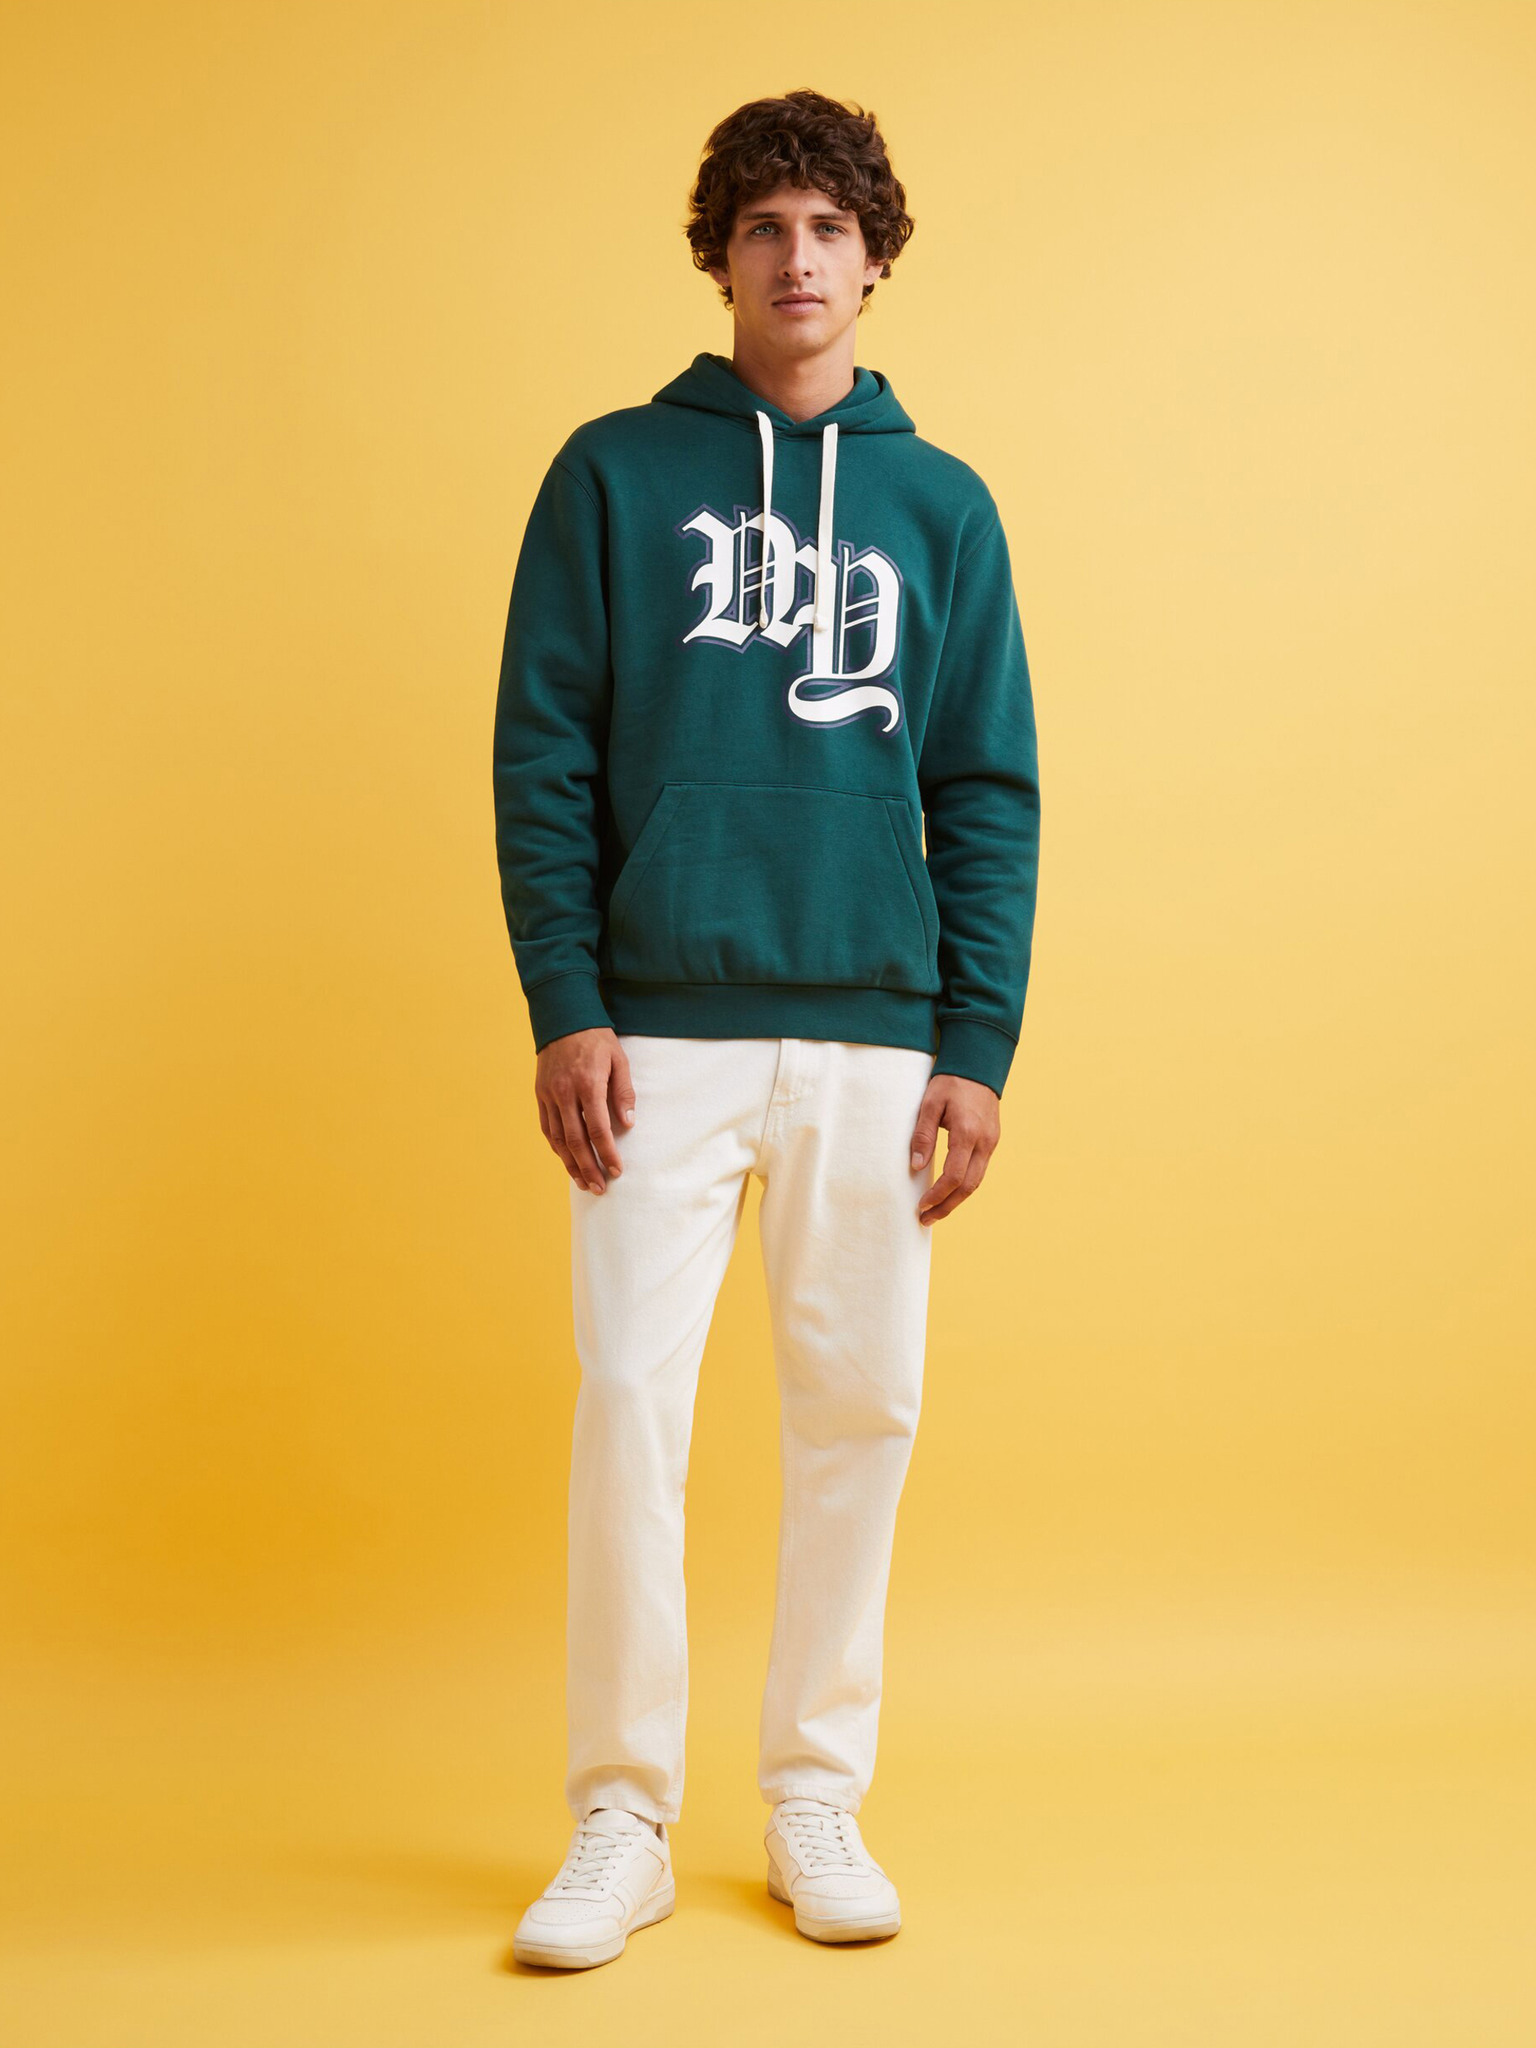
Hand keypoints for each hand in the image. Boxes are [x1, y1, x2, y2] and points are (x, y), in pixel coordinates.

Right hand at [535, 1028, 635, 1193]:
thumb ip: (623, 1093)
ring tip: (583, 1182)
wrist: (563, 1018)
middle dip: (588, 1168)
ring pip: (558, 1139)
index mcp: (588, 1084)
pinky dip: (557, 1147)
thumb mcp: (619, 1060)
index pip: (598, 1129)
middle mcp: (565, 1092)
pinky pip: (547, 1128)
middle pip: (576, 1141)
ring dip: (571, 1164)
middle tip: (600, 1188)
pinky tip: (567, 1160)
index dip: (607, 1153)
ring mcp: (549, 1095)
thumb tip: (628, 1124)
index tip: (617, 1171)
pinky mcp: (540, 1095)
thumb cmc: (597, 1040)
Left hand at [910, 1071, 999, 1224]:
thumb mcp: (929, 1104)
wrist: (978, 1065)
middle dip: (947, 1206)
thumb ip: (922, 1135)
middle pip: (969, 1186)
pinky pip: (979, 1170)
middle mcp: (985, 1141)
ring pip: (976, 1181)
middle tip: (926, 1219)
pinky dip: (964, 1185)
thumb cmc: (951, 1082)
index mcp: (968, 1132)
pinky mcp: (992, 1140)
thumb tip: (916, 1166)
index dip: (937, 1195)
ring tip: (935, 1211)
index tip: (921, 1205)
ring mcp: (992, 1142)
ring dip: (956, 1199)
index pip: (954, 1176)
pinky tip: (949, 1191)